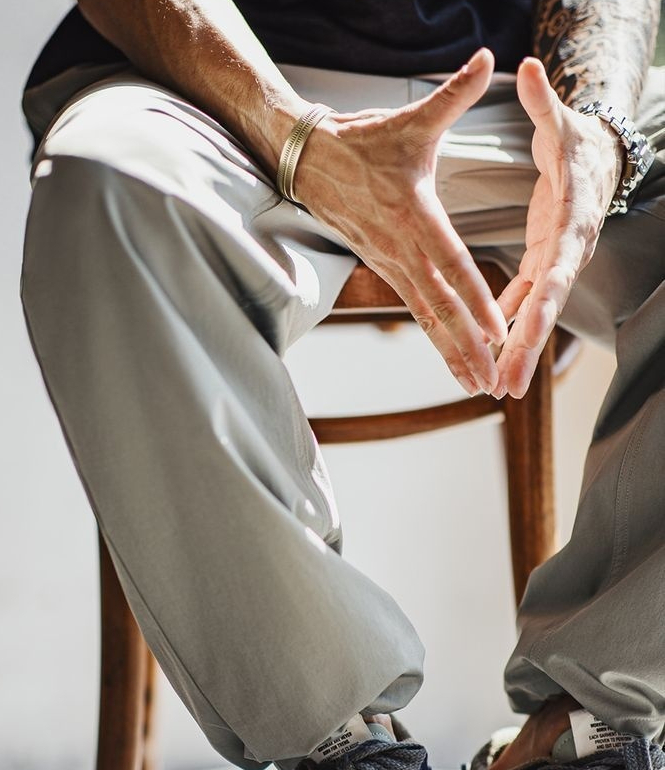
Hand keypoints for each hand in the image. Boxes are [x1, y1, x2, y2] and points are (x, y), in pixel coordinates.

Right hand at [294, 48, 507, 394]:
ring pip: (425, 315)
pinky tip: (452, 357)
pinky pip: (412, 307)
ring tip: (475, 383)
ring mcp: (387, 262)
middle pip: (438, 305)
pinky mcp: (381, 267)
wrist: (306, 161)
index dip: (474, 298)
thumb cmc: (361, 142)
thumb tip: (490, 59)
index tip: (497, 329)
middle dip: (465, 345)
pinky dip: (434, 335)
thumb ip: (455, 96)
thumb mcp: (411, 121)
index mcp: (411, 214)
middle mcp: (399, 248)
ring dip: (450, 351)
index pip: (450, 263)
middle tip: (490, 380)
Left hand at [492, 57, 623, 398]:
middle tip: (508, 386)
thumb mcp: (561, 123)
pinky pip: (522, 303)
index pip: (557, 269)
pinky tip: (489, 353)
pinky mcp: (540, 264)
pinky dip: (506, 328)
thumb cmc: (579, 143)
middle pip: (546, 307)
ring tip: (495, 386)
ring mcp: (553, 263)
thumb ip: (544, 104)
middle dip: (527, 347)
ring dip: (515, 351)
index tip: (527, 331)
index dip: (543, 301)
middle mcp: (565, 252)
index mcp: (571, 224)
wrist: (596, 160)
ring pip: (533, 313)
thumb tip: (529, 67)